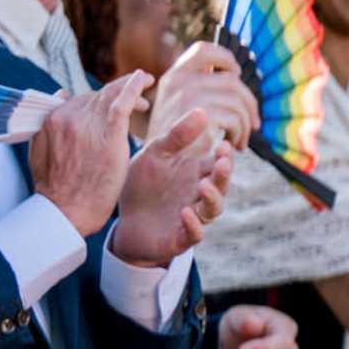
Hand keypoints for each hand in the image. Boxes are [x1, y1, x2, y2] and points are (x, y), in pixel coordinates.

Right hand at [26, 76, 145, 236]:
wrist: (66, 211)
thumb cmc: (57, 189)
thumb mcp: (41, 152)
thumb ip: (50, 125)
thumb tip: (61, 94)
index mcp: (52, 120)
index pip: (80, 99)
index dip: (99, 99)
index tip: (113, 103)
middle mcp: (68, 117)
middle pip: (98, 96)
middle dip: (117, 95)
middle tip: (140, 101)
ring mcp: (87, 124)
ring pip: (111, 96)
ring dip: (130, 88)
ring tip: (145, 87)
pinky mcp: (107, 134)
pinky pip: (121, 102)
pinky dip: (132, 87)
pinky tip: (143, 79)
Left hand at [112, 109, 232, 265]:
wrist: (123, 220)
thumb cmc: (143, 185)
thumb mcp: (156, 155)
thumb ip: (177, 137)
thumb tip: (202, 111)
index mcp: (197, 174)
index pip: (218, 164)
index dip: (224, 156)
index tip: (223, 145)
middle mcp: (200, 196)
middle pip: (221, 186)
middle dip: (224, 175)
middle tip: (223, 163)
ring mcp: (193, 217)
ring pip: (213, 210)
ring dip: (213, 198)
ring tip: (204, 186)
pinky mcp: (180, 238)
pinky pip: (194, 234)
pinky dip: (193, 225)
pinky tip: (185, 212)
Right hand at [150, 39, 262, 146]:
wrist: (161, 166)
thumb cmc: (175, 138)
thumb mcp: (179, 106)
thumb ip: (198, 87)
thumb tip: (232, 71)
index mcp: (173, 76)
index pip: (203, 50)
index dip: (226, 58)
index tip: (236, 74)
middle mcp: (178, 82)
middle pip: (232, 80)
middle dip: (248, 102)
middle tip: (253, 122)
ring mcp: (189, 98)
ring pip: (238, 100)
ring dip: (246, 122)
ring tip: (241, 138)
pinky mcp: (202, 117)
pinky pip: (236, 118)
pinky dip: (241, 133)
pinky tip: (235, 144)